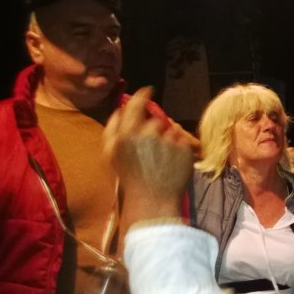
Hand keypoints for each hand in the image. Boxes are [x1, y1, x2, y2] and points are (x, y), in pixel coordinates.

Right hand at [103, 87, 198, 226]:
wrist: (152, 202)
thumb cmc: (130, 180)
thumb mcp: (110, 156)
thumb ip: (111, 130)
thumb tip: (119, 110)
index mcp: (124, 136)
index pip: (134, 105)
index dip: (142, 95)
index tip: (148, 90)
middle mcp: (145, 135)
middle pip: (154, 120)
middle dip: (154, 128)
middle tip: (153, 144)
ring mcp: (166, 142)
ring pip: (169, 130)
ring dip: (167, 140)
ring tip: (161, 160)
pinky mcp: (183, 149)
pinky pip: (182, 141)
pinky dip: (179, 149)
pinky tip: (172, 164)